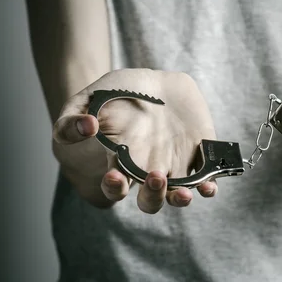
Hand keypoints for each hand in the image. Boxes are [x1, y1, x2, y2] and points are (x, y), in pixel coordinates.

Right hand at [52, 69, 217, 211]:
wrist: (150, 82)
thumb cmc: (115, 94)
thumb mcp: (87, 100)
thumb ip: (72, 120)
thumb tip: (86, 127)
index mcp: (121, 162)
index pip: (116, 187)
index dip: (114, 187)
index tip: (113, 176)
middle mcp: (149, 169)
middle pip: (151, 200)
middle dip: (152, 196)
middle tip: (154, 177)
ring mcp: (175, 164)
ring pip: (178, 195)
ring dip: (181, 199)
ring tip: (184, 194)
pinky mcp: (198, 155)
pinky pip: (205, 179)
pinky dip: (208, 187)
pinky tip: (209, 187)